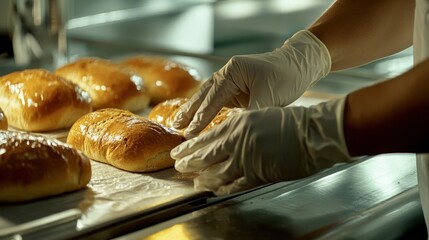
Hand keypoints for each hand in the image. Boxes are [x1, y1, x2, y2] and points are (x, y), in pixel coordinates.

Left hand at [171, 98, 351, 195]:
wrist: (312, 133)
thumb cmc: (292, 122)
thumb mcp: (261, 115)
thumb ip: (243, 126)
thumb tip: (228, 136)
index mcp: (239, 122)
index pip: (208, 136)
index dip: (192, 145)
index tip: (180, 150)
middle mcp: (238, 139)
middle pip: (206, 154)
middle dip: (189, 160)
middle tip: (178, 165)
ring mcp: (246, 157)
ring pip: (217, 171)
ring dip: (203, 176)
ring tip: (193, 179)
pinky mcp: (257, 173)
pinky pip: (235, 183)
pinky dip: (223, 187)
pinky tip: (215, 188)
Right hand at [173, 30, 330, 137]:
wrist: (298, 65)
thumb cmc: (286, 75)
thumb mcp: (271, 95)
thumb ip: (253, 113)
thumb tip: (237, 132)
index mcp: (233, 71)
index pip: (213, 97)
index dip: (201, 117)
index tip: (190, 133)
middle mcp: (228, 74)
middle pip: (204, 94)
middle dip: (190, 112)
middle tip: (175, 127)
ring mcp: (230, 80)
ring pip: (207, 96)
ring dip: (194, 110)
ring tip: (178, 123)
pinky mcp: (235, 89)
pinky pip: (217, 100)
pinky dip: (206, 110)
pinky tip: (197, 120)